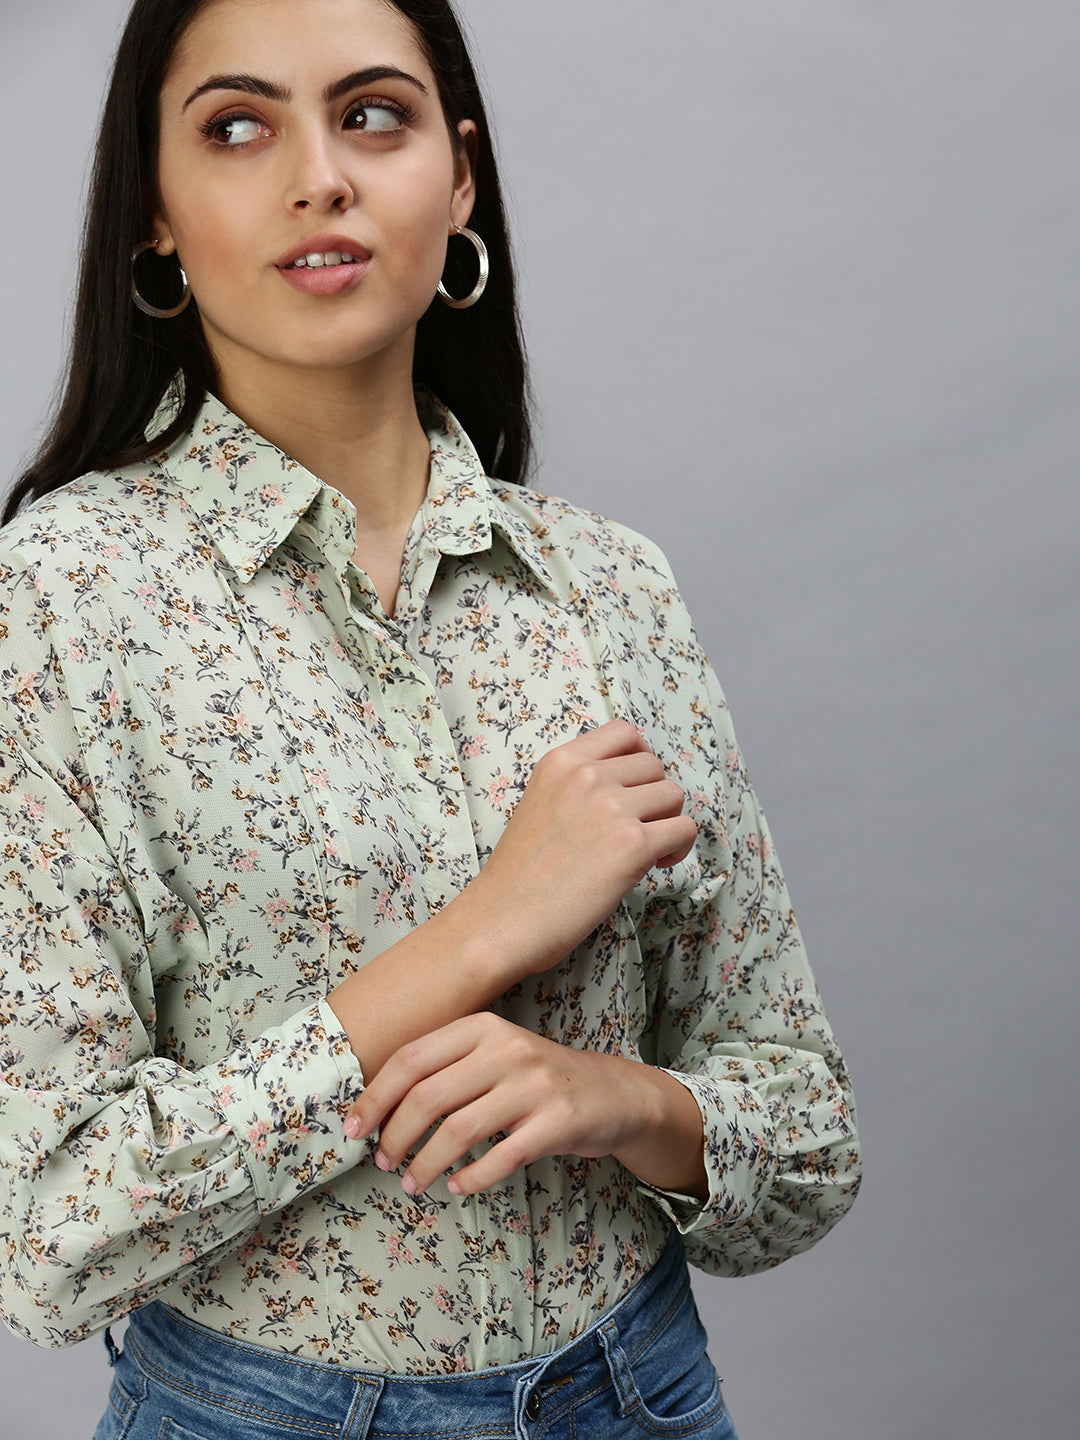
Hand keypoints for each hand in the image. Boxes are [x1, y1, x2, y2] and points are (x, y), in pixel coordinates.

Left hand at [343, 1011, 655, 1196]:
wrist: (614, 1093)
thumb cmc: (539, 1080)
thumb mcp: (495, 1056)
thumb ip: (448, 1069)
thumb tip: (380, 1107)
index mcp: (482, 1028)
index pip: (411, 1059)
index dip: (375, 1097)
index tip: (352, 1128)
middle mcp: (506, 1049)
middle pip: (428, 1096)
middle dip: (395, 1136)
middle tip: (384, 1163)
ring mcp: (534, 1084)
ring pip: (459, 1130)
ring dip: (426, 1164)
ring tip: (413, 1183)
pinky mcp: (557, 1121)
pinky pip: (501, 1156)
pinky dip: (471, 1178)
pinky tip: (458, 1187)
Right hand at [471, 719, 697, 979]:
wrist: (501, 921)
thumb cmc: (517, 875)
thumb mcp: (538, 804)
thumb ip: (576, 787)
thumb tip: (628, 787)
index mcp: (560, 761)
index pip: (624, 732)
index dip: (639, 758)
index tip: (636, 786)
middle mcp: (587, 775)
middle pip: (653, 766)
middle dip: (653, 796)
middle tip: (639, 828)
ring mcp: (612, 807)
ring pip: (673, 795)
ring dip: (667, 821)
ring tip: (648, 850)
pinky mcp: (634, 845)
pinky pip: (683, 829)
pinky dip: (678, 847)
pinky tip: (656, 865)